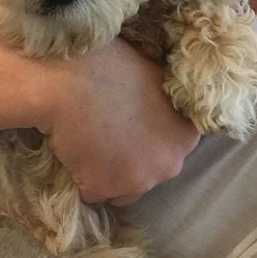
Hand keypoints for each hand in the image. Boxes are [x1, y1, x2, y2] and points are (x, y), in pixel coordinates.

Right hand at [39, 40, 200, 205]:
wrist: (70, 76)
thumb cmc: (111, 64)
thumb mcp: (155, 80)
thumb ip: (166, 107)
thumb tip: (159, 115)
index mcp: (186, 137)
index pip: (168, 152)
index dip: (145, 141)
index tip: (127, 129)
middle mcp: (169, 164)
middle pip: (146, 176)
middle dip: (127, 163)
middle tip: (105, 137)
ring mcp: (136, 180)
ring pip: (119, 191)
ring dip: (105, 176)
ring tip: (87, 145)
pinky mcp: (102, 189)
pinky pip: (90, 193)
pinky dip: (79, 178)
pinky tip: (73, 151)